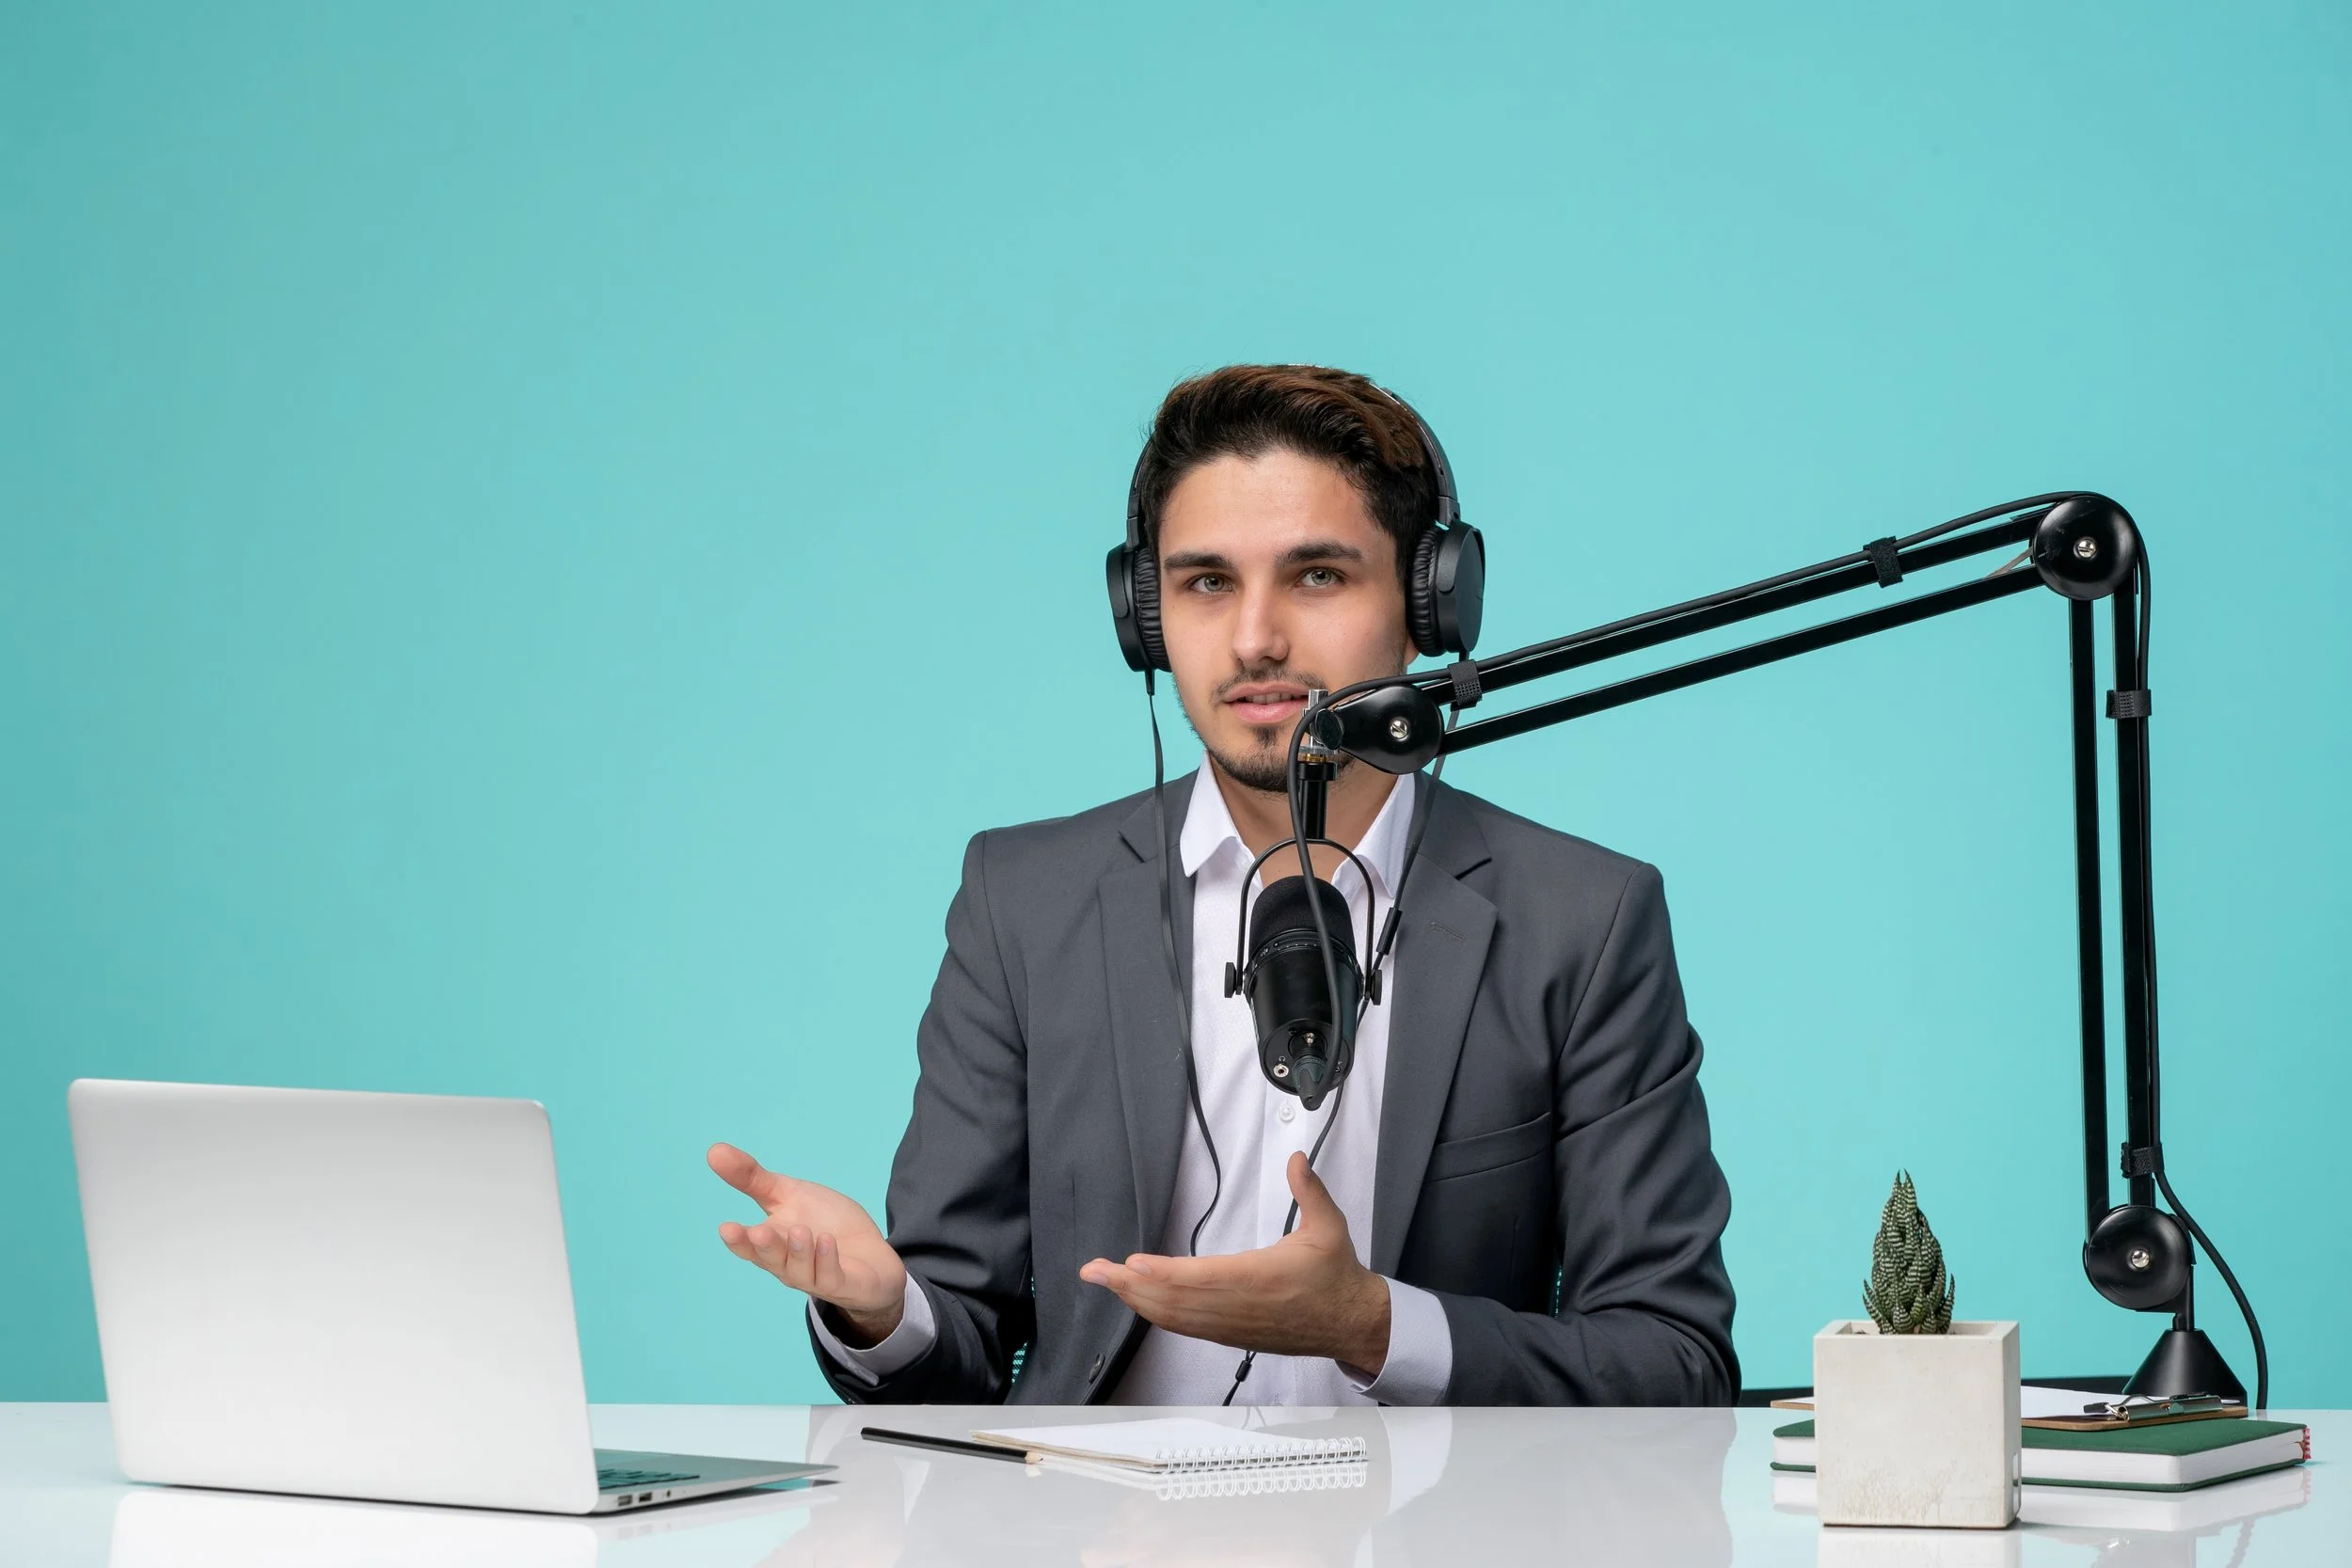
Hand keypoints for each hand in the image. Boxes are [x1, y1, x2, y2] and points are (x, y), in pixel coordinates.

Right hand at [708, 1142, 907, 1345]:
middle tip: (759, 1232)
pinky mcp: (842, 1283)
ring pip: (800, 1270)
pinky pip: (831, 1276)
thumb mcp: (788, 1193)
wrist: (869, 1251)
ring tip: (800, 1231)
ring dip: (799, 1252)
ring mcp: (815, 1276)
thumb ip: (752, 1178)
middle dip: (765, 1247)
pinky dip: (827, 1260)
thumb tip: (713, 1150)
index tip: (726, 1228)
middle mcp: (788, 1265)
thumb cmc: (823, 1222)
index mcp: (772, 1244)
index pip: (749, 1246)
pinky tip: (827, 1241)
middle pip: (771, 1260)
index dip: (738, 1240)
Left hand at [1079, 1152, 1390, 1373]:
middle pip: (1174, 1301)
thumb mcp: (1329, 1226)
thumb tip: (1296, 1158)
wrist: (1350, 1322)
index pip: (1201, 1279)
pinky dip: (1157, 1314)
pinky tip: (1140, 1301)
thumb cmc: (1336, 1275)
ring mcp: (1232, 1326)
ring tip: (1107, 1282)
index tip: (1131, 1263)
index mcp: (1260, 1278)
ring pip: (1175, 1318)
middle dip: (1130, 1286)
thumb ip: (1309, 1190)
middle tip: (1095, 1271)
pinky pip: (1186, 1328)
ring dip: (1137, 1300)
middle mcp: (1239, 1308)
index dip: (1162, 1274)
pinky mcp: (1231, 1336)